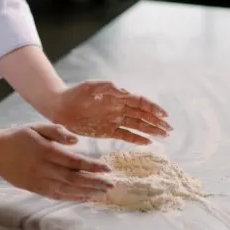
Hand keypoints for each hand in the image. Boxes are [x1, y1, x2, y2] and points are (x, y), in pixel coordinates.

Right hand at [0, 124, 114, 200]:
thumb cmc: (18, 137)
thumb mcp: (35, 127)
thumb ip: (56, 131)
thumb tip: (76, 140)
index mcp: (46, 151)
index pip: (74, 161)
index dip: (92, 166)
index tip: (107, 168)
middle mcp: (44, 168)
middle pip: (74, 179)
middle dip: (95, 182)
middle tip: (111, 184)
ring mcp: (39, 181)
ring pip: (67, 190)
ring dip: (87, 192)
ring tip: (103, 192)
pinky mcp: (35, 189)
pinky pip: (57, 196)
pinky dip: (73, 197)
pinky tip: (85, 197)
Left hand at [50, 80, 172, 144]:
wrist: (59, 107)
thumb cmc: (75, 93)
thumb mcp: (91, 86)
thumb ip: (108, 87)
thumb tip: (125, 91)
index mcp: (117, 97)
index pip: (140, 102)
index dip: (153, 108)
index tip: (164, 115)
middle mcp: (119, 109)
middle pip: (142, 115)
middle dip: (156, 122)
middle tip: (169, 129)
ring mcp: (114, 120)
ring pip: (137, 126)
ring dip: (150, 130)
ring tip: (164, 136)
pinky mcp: (107, 131)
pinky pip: (125, 135)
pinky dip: (136, 139)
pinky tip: (147, 143)